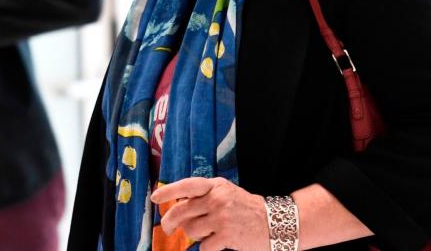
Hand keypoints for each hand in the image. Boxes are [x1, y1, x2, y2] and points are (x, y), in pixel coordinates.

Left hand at [151, 177, 269, 250]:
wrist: (275, 223)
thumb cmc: (248, 211)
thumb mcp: (227, 195)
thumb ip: (205, 197)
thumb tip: (178, 206)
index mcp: (217, 186)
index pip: (187, 186)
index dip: (169, 191)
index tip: (155, 198)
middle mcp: (218, 198)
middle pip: (182, 211)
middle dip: (170, 221)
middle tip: (167, 228)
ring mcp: (221, 217)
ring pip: (190, 230)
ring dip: (195, 236)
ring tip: (209, 234)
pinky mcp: (226, 235)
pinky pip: (203, 246)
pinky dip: (208, 248)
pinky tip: (219, 243)